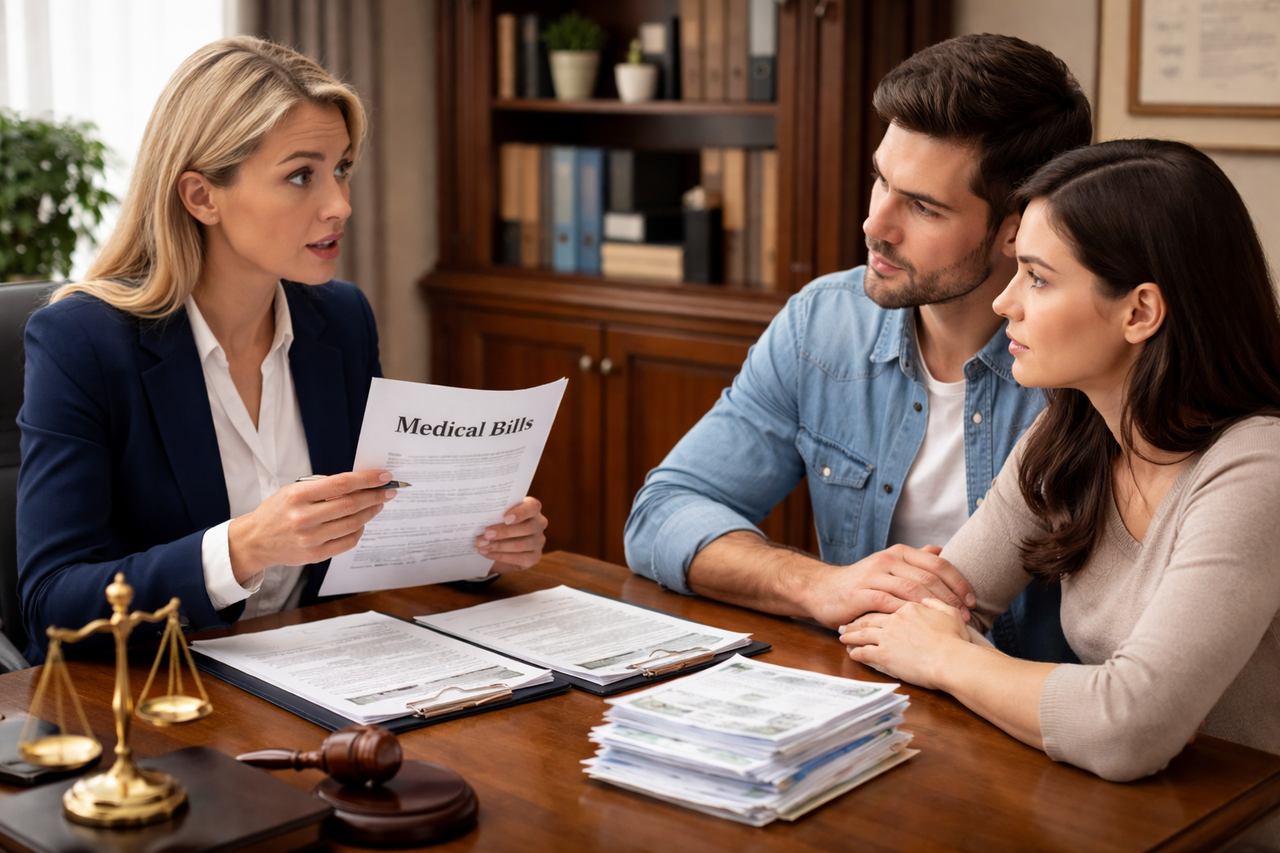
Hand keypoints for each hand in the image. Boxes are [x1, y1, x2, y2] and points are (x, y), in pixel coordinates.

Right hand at [228, 470, 395, 581]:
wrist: (255, 541)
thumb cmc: (278, 511)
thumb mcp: (292, 491)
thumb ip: (322, 487)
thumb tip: (358, 483)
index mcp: (297, 496)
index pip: (341, 484)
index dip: (367, 479)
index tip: (384, 476)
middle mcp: (303, 517)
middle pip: (351, 504)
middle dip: (375, 495)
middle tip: (390, 490)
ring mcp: (310, 539)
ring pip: (352, 524)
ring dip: (371, 512)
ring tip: (379, 503)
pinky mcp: (315, 555)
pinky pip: (348, 542)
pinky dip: (360, 530)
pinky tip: (363, 522)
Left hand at [475, 496, 546, 573]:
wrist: (500, 543)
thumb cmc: (499, 522)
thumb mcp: (498, 514)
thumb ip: (494, 513)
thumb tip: (479, 516)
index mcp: (532, 508)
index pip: (533, 507)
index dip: (521, 512)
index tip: (505, 517)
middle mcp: (539, 523)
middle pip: (527, 528)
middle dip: (504, 531)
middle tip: (486, 533)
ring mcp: (538, 541)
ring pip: (521, 544)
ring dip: (499, 545)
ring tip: (481, 544)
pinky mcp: (534, 557)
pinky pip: (519, 558)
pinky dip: (500, 556)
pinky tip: (487, 553)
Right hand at [799, 544, 974, 628]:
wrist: (822, 590)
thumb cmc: (861, 584)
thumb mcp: (888, 566)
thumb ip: (914, 559)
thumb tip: (941, 550)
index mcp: (899, 553)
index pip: (937, 564)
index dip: (958, 582)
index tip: (972, 601)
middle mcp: (888, 560)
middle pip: (929, 578)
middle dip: (952, 598)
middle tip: (966, 616)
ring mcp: (874, 576)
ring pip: (912, 589)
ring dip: (935, 608)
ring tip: (949, 623)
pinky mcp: (861, 593)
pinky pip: (890, 602)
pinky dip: (909, 614)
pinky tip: (922, 625)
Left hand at [839, 598, 970, 688]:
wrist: (952, 660)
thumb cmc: (955, 639)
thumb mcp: (950, 614)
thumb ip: (938, 603)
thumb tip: (930, 597)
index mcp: (909, 607)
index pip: (887, 603)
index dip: (875, 606)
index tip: (867, 607)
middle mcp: (894, 619)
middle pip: (871, 617)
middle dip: (857, 620)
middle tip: (846, 622)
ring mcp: (887, 636)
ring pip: (863, 633)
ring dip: (851, 635)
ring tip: (843, 636)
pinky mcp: (884, 654)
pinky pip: (864, 652)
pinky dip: (856, 652)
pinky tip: (851, 654)